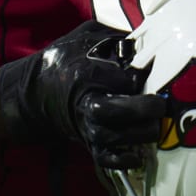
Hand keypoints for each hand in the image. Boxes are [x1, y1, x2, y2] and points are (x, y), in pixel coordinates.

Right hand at [0, 21, 164, 168]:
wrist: (33, 93)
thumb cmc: (63, 61)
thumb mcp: (83, 37)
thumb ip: (113, 35)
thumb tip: (145, 36)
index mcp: (86, 74)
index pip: (127, 78)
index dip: (147, 75)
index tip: (156, 71)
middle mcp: (87, 102)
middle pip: (123, 111)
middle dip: (149, 107)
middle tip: (162, 101)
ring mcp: (87, 127)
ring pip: (120, 138)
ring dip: (145, 132)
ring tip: (156, 122)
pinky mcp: (88, 145)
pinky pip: (109, 160)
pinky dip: (126, 160)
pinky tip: (139, 152)